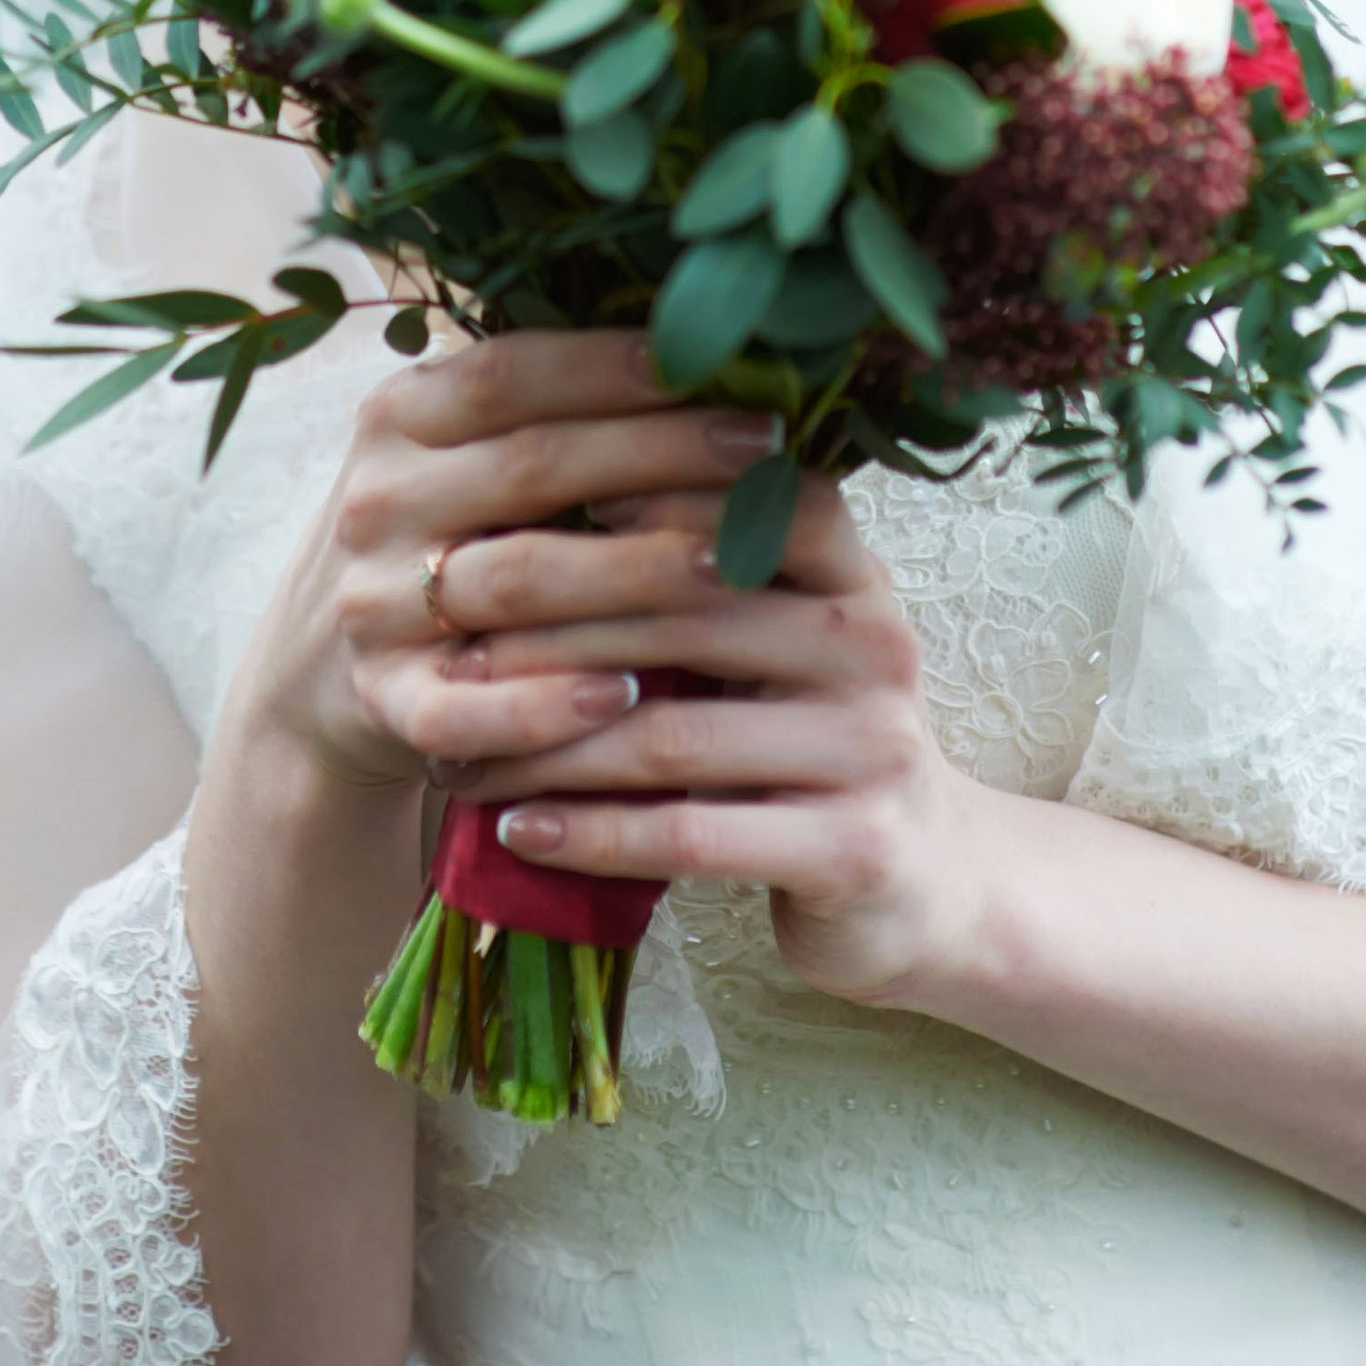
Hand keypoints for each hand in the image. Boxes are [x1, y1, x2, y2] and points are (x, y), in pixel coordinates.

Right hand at [221, 326, 786, 810]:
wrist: (314, 672)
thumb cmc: (438, 534)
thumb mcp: (461, 455)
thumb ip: (549, 409)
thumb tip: (707, 348)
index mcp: (399, 415)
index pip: (512, 371)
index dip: (616, 366)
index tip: (721, 361)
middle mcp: (378, 499)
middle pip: (530, 467)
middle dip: (659, 455)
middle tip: (762, 454)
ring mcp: (372, 603)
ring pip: (513, 581)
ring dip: (627, 575)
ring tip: (730, 566)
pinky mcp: (381, 701)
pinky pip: (465, 706)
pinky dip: (543, 706)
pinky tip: (625, 696)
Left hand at [422, 464, 980, 1003]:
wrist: (919, 884)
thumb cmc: (802, 735)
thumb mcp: (773, 635)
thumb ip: (692, 566)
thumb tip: (530, 481)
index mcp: (846, 567)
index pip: (737, 493)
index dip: (623, 488)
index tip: (504, 508)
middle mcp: (869, 641)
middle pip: (680, 610)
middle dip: (546, 630)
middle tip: (446, 650)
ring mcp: (870, 748)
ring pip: (670, 733)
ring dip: (547, 750)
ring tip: (458, 758)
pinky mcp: (852, 850)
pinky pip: (692, 834)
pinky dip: (592, 834)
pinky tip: (519, 832)